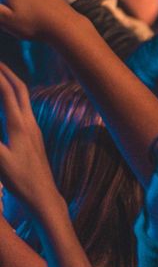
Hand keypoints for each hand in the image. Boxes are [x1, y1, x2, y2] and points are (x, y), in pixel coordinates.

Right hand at [0, 63, 63, 215]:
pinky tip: (8, 99)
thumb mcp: (1, 163)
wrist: (43, 193)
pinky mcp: (34, 134)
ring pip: (24, 97)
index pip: (8, 94)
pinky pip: (23, 108)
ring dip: (12, 82)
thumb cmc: (21, 180)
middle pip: (20, 89)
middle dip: (7, 73)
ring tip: (0, 73)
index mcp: (20, 126)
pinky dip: (14, 96)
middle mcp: (29, 122)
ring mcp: (33, 127)